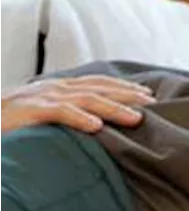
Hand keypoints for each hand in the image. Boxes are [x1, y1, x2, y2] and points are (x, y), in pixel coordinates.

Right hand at [0, 76, 153, 133]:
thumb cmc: (13, 120)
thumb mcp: (46, 112)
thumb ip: (70, 112)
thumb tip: (100, 124)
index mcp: (60, 87)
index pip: (99, 83)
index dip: (125, 88)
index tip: (149, 96)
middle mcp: (55, 87)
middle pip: (99, 88)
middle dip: (128, 95)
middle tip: (154, 105)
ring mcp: (43, 97)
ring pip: (86, 99)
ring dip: (114, 108)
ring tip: (136, 118)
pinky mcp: (30, 110)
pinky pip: (59, 112)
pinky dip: (79, 118)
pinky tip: (97, 127)